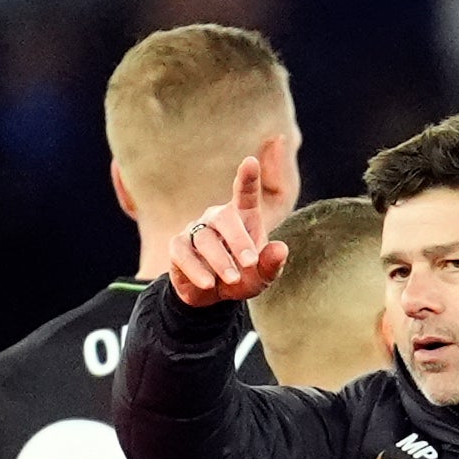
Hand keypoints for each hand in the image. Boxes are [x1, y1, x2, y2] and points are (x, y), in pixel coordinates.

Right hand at [167, 157, 289, 307]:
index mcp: (243, 217)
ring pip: (204, 239)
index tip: (250, 162)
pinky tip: (208, 284)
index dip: (247, 178)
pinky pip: (182, 253)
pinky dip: (196, 269)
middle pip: (224, 218)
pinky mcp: (177, 247)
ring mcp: (195, 230)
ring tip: (233, 280)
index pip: (245, 193)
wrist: (211, 297)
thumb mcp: (261, 277)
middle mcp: (217, 218)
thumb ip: (271, 264)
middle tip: (250, 263)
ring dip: (220, 261)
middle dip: (238, 241)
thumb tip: (281, 249)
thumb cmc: (241, 278)